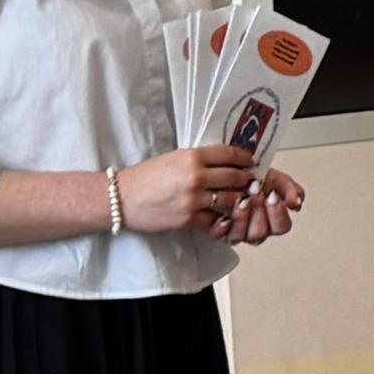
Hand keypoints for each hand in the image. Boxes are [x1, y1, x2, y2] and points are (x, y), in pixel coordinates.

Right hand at [120, 145, 256, 234]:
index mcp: (192, 157)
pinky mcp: (188, 219)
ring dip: (238, 200)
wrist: (121, 198)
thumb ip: (199, 159)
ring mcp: (193, 199)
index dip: (245, 158)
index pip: (230, 154)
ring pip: (231, 200)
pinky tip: (222, 215)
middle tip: (250, 181)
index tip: (251, 162)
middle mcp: (196, 177)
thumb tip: (225, 161)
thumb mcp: (173, 158)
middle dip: (246, 180)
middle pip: (236, 177)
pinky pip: (215, 219)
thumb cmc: (146, 176)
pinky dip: (221, 218)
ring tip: (239, 199)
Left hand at [218, 168, 308, 247]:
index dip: (278, 213)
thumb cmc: (251, 177)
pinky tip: (224, 217)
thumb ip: (290, 189)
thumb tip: (297, 201)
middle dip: (258, 213)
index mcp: (272, 220)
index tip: (273, 196)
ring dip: (241, 217)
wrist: (227, 172)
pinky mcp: (218, 231)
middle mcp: (255, 229)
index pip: (281, 227)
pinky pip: (219, 235)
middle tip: (256, 194)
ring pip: (240, 236)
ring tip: (241, 200)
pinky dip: (221, 227)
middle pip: (261, 233)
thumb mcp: (275, 178)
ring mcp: (236, 232)